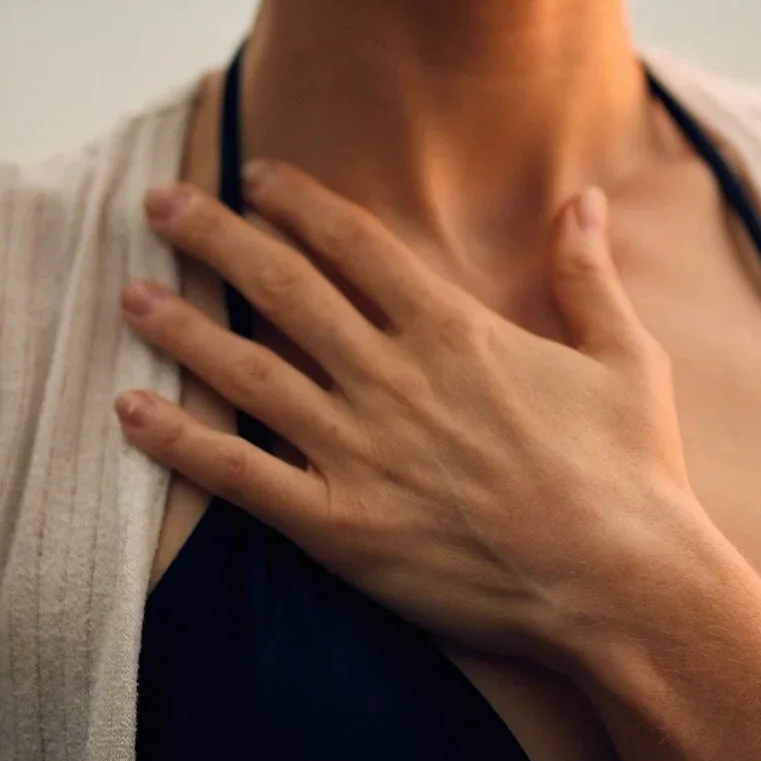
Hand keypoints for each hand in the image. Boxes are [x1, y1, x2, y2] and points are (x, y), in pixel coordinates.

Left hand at [114, 162, 701, 666]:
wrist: (624, 586)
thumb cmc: (632, 472)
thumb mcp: (624, 355)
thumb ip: (588, 271)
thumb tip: (585, 196)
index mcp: (453, 330)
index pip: (353, 243)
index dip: (296, 202)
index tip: (254, 174)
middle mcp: (393, 377)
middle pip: (283, 286)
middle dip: (215, 236)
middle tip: (160, 202)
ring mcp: (361, 452)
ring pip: (248, 372)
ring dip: (181, 328)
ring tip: (128, 294)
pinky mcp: (341, 528)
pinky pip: (241, 477)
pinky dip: (181, 443)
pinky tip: (130, 411)